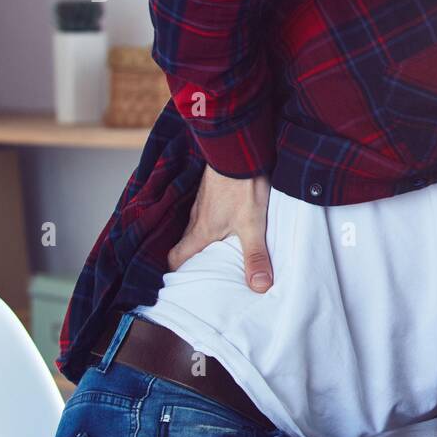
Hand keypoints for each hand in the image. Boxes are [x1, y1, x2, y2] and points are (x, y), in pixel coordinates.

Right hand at [168, 167, 272, 292]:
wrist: (239, 150)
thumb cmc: (242, 187)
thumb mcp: (253, 225)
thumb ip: (255, 256)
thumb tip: (260, 287)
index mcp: (200, 231)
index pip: (176, 257)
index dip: (177, 271)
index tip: (185, 282)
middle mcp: (196, 217)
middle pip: (186, 243)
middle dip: (192, 258)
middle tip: (206, 271)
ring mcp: (202, 201)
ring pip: (195, 226)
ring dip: (204, 239)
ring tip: (220, 251)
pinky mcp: (211, 189)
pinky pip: (206, 210)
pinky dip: (212, 221)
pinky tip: (228, 222)